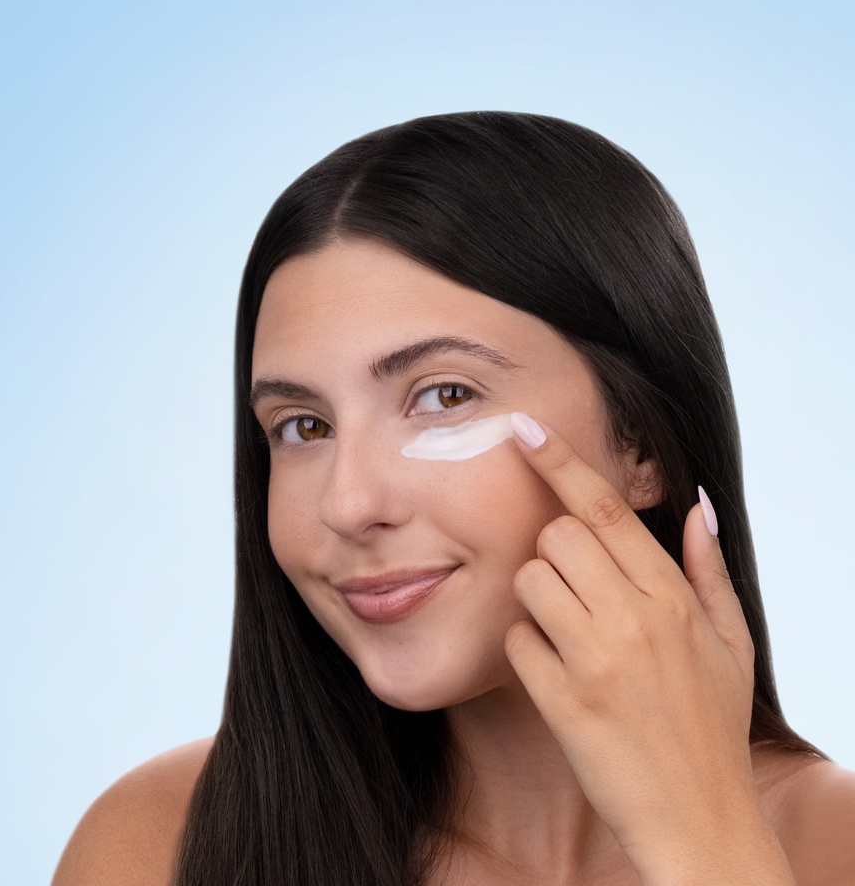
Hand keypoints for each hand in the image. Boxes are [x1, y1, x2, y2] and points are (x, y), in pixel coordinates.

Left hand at [503, 413, 792, 884]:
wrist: (700, 820)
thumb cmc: (712, 724)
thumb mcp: (732, 643)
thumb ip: (710, 569)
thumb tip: (698, 503)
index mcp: (674, 598)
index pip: (605, 509)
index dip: (560, 462)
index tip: (524, 429)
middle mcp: (636, 620)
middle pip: (556, 535)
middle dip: (554, 551)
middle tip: (576, 589)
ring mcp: (598, 662)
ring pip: (530, 580)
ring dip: (537, 597)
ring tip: (567, 630)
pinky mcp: (565, 704)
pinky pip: (518, 642)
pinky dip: (528, 649)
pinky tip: (556, 672)